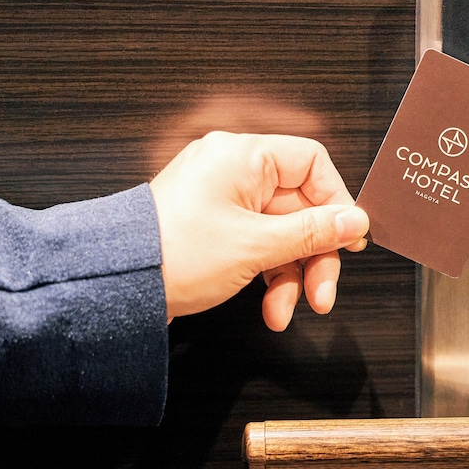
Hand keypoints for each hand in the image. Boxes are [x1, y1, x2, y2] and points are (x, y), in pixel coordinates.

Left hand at [148, 132, 368, 330]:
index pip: (312, 163)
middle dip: (315, 256)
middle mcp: (233, 172)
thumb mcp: (256, 246)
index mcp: (242, 158)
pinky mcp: (215, 230)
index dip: (336, 201)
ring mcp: (223, 202)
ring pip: (282, 234)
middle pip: (301, 207)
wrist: (114, 288)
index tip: (347, 238)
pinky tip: (271, 308)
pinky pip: (259, 246)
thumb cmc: (170, 255)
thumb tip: (354, 220)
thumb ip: (313, 232)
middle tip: (323, 292)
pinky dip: (269, 277)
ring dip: (293, 275)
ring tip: (288, 310)